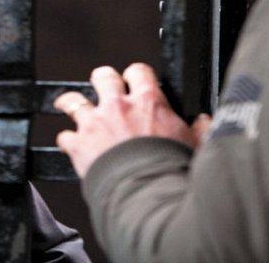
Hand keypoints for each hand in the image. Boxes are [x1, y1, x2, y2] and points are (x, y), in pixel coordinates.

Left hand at [54, 62, 210, 178]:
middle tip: (105, 91)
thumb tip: (204, 121)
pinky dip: (69, 142)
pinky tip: (74, 148)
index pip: (138, 71)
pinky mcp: (78, 145)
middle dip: (103, 82)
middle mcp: (118, 107)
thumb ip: (199, 130)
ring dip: (73, 104)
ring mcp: (94, 124)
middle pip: (103, 76)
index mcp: (148, 103)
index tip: (135, 84)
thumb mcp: (195, 147)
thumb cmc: (172, 173)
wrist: (147, 196)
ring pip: (73, 100)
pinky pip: (65, 136)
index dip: (135, 77)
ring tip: (72, 107)